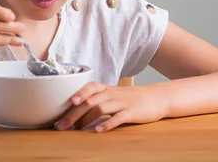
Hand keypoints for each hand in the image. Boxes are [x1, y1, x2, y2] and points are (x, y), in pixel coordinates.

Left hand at [54, 82, 168, 132]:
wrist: (157, 97)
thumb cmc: (130, 98)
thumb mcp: (113, 95)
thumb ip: (97, 100)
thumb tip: (74, 112)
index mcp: (106, 89)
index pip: (90, 86)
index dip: (79, 93)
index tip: (68, 103)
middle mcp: (112, 94)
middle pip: (89, 101)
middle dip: (73, 114)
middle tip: (60, 125)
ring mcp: (121, 103)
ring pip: (100, 108)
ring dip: (86, 119)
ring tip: (76, 129)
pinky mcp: (131, 113)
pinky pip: (117, 117)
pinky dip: (107, 124)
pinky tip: (98, 130)